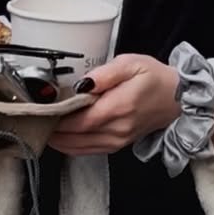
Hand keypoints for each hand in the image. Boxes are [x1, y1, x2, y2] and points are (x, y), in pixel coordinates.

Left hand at [51, 54, 180, 155]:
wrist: (177, 99)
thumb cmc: (155, 78)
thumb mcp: (131, 63)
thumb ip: (105, 73)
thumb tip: (83, 83)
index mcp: (119, 107)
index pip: (79, 120)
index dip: (57, 117)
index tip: (41, 109)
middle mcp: (117, 128)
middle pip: (75, 135)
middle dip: (53, 127)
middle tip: (36, 117)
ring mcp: (118, 140)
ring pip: (78, 147)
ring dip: (58, 139)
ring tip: (43, 126)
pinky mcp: (118, 145)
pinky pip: (88, 150)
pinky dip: (70, 145)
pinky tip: (59, 136)